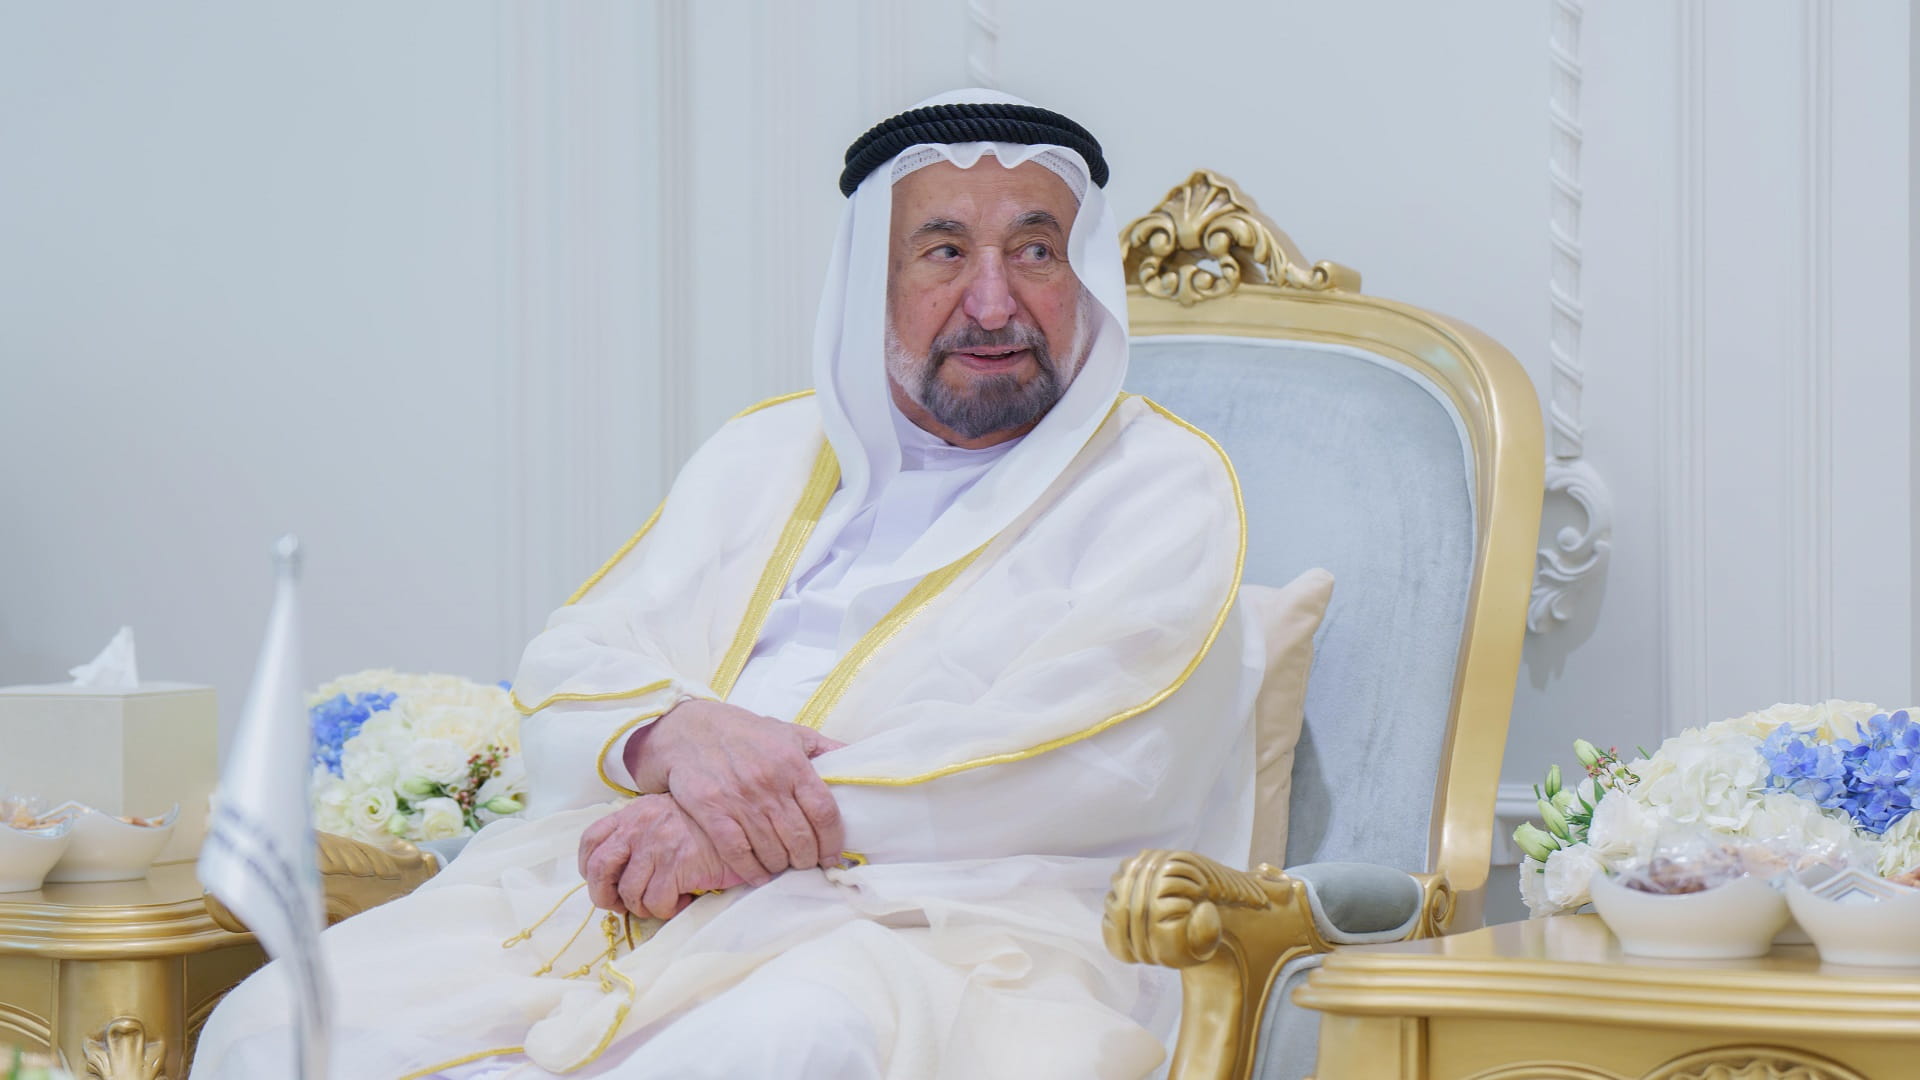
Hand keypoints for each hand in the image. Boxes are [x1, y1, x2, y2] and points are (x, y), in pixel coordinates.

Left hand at [577, 794, 743, 918]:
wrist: (741, 824)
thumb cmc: (704, 825)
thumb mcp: (665, 814)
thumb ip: (639, 831)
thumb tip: (617, 870)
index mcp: (632, 813)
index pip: (591, 840)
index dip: (589, 869)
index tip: (606, 883)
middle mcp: (639, 827)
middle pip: (599, 870)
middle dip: (605, 896)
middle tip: (623, 906)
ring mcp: (657, 845)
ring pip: (629, 893)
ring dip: (643, 907)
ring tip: (662, 901)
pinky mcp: (677, 864)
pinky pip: (656, 902)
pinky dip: (666, 909)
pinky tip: (682, 898)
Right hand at [626, 699, 845, 885]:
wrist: (689, 729)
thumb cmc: (746, 733)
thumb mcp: (791, 732)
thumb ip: (826, 749)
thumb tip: (860, 761)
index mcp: (793, 763)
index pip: (824, 812)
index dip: (833, 841)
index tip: (833, 855)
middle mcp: (769, 782)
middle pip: (800, 838)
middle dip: (808, 859)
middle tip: (808, 864)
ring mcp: (739, 799)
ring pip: (771, 850)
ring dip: (782, 865)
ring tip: (784, 866)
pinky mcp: (711, 811)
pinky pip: (738, 853)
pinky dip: (752, 870)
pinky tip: (760, 874)